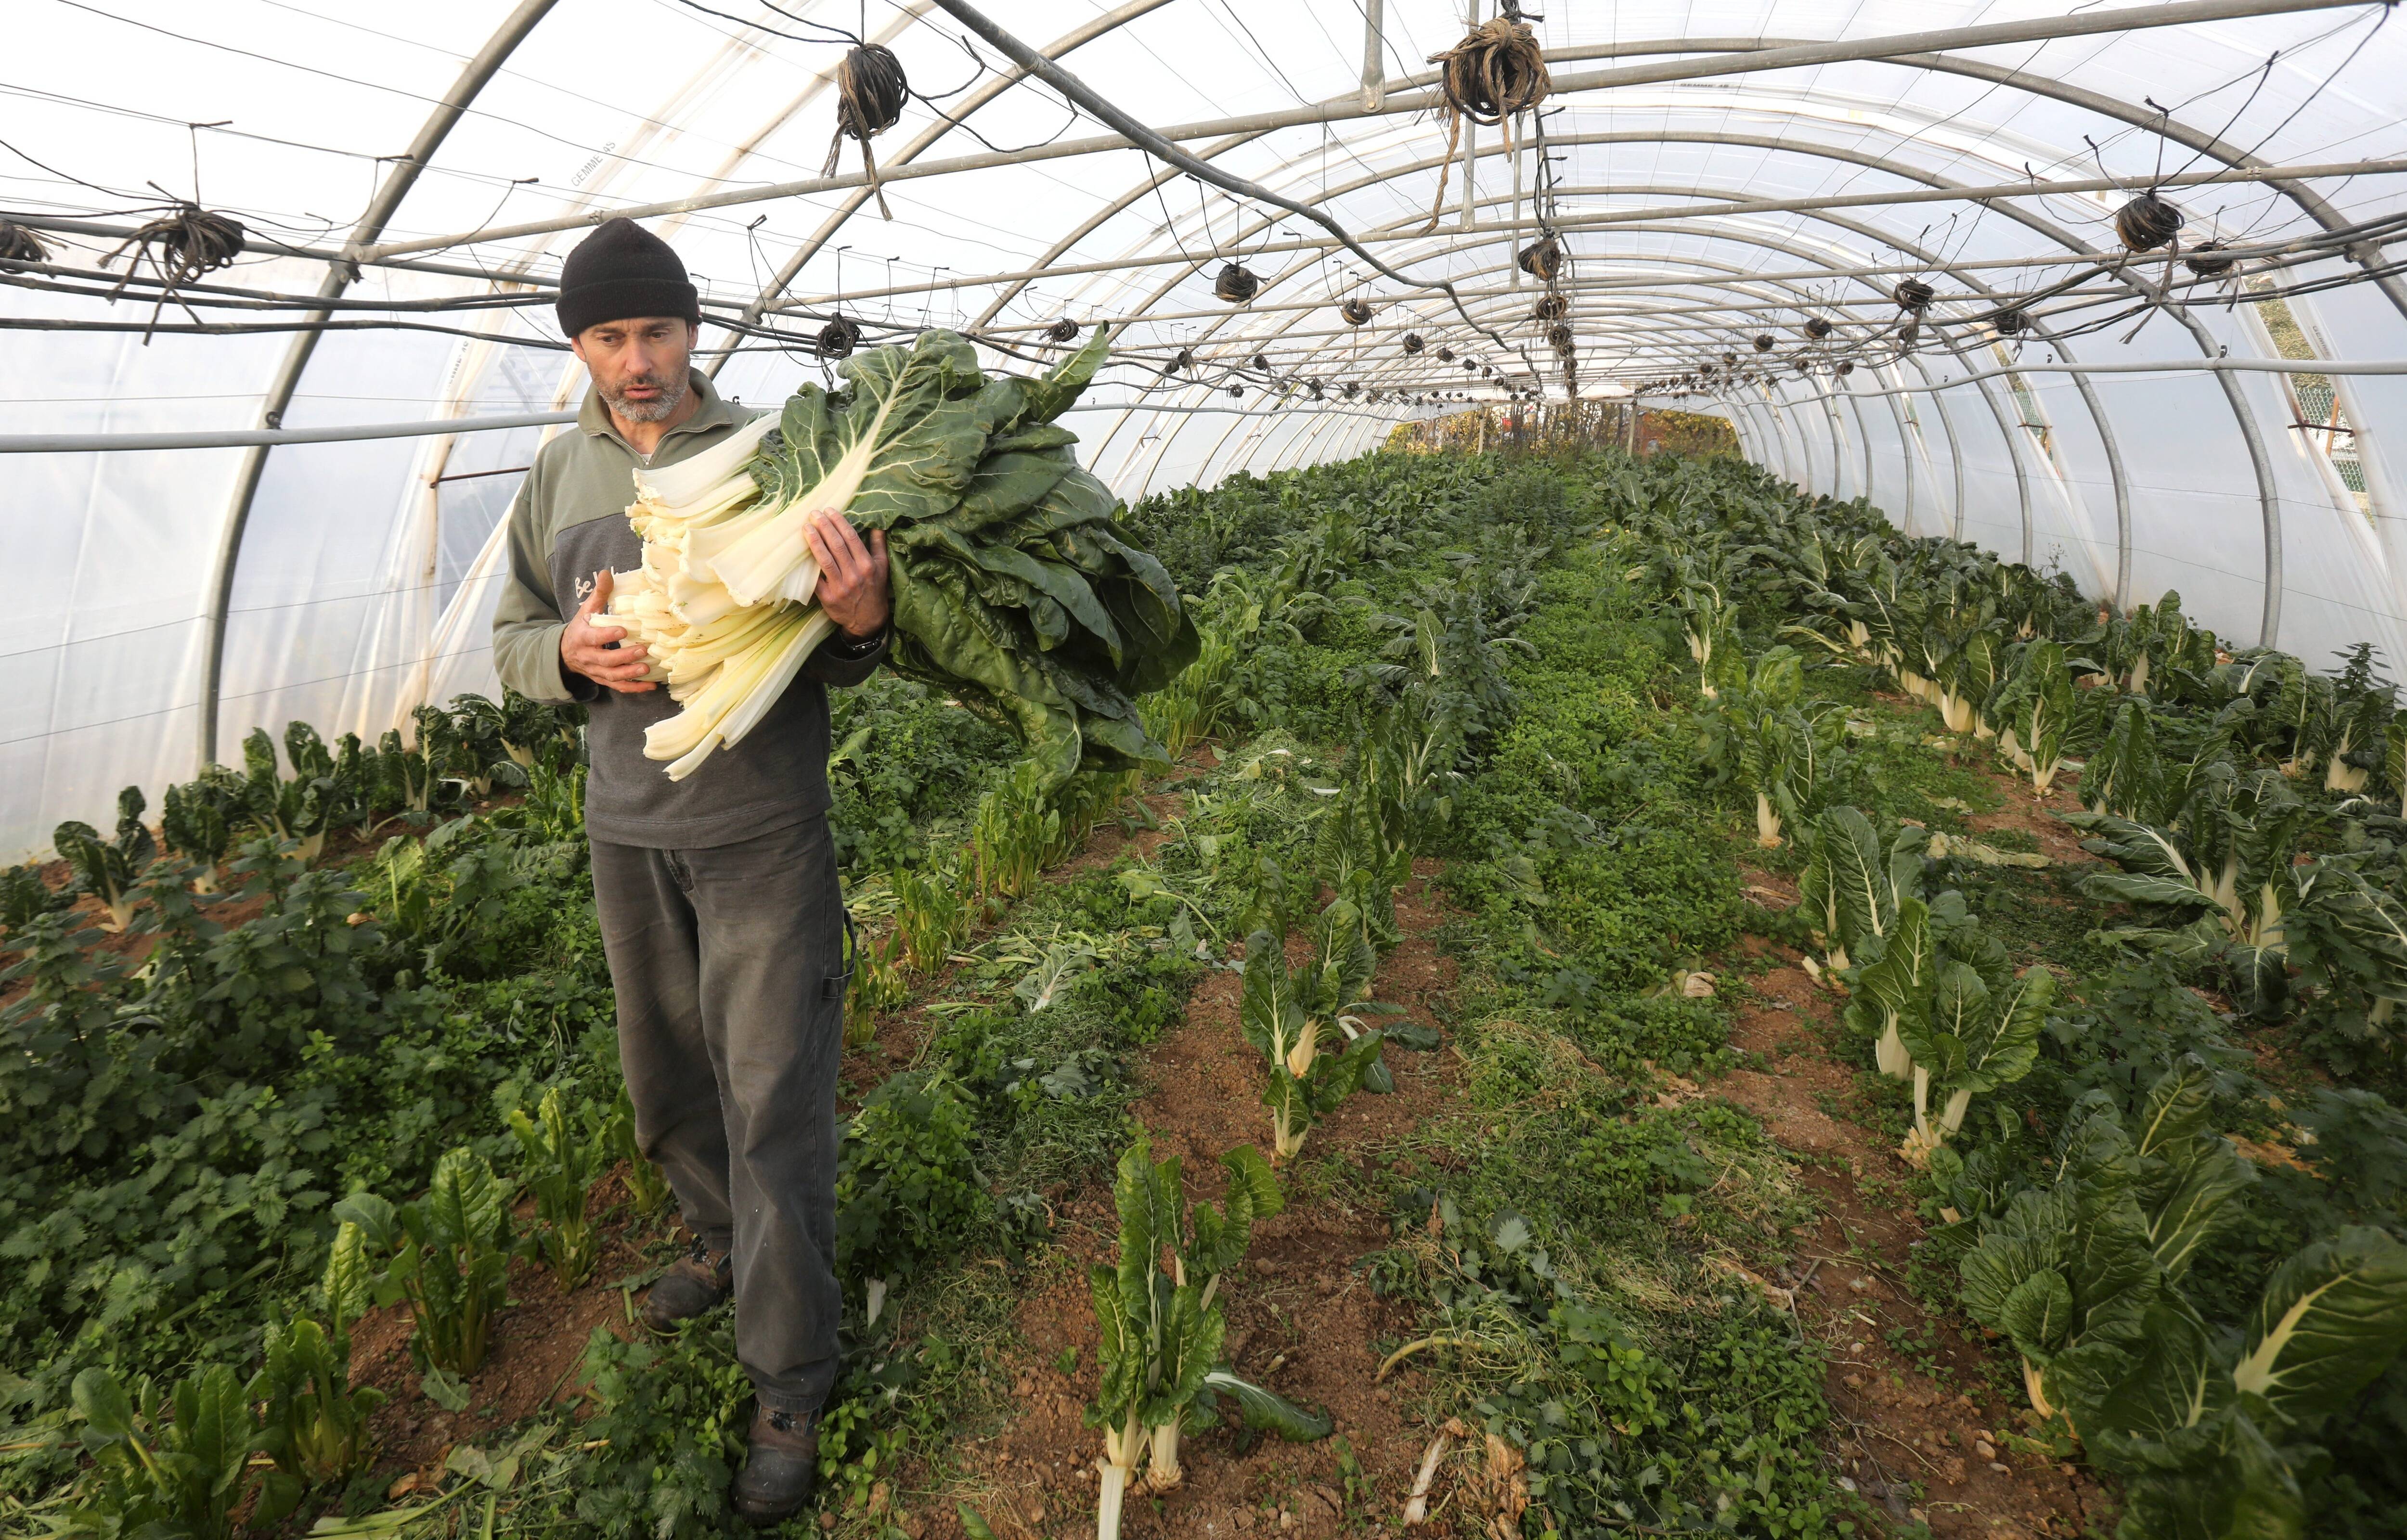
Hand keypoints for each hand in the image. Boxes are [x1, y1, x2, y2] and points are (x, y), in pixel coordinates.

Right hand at [561, 569, 656, 692]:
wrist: (565, 653)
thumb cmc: (581, 628)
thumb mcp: (586, 610)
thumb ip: (599, 594)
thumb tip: (606, 573)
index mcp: (582, 638)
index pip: (594, 638)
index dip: (607, 635)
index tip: (623, 630)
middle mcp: (588, 657)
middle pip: (606, 660)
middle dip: (624, 657)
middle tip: (643, 650)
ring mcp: (596, 671)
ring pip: (612, 676)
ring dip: (630, 674)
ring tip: (647, 669)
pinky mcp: (603, 680)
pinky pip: (618, 687)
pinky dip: (634, 688)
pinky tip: (651, 686)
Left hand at [807, 511, 891, 637]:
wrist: (867, 620)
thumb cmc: (874, 589)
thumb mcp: (882, 567)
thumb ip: (878, 546)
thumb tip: (877, 525)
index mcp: (867, 565)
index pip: (851, 538)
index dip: (839, 522)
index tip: (829, 510)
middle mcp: (854, 575)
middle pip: (836, 545)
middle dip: (824, 527)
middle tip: (814, 514)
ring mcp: (840, 587)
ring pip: (825, 560)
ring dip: (814, 541)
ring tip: (806, 527)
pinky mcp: (828, 598)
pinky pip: (815, 579)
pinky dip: (808, 566)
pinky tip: (800, 552)